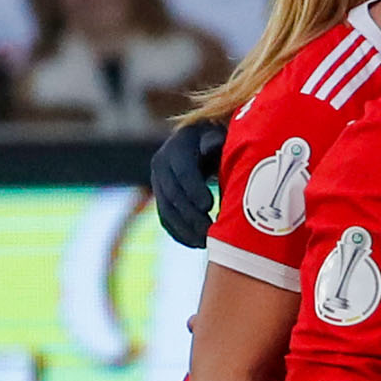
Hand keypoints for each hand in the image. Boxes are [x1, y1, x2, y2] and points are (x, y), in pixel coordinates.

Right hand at [149, 117, 223, 249]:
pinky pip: (166, 220)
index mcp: (179, 146)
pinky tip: (197, 243)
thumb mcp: (222, 136)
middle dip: (191, 216)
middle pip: (173, 194)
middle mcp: (162, 163)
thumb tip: (212, 146)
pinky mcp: (160, 198)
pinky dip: (180, 234)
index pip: (182, 170)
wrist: (204, 144)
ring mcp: (158, 182)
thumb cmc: (221, 141)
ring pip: (167, 211)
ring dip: (186, 230)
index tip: (209, 206)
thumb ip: (218, 142)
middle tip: (211, 232)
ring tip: (206, 242)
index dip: (193, 189)